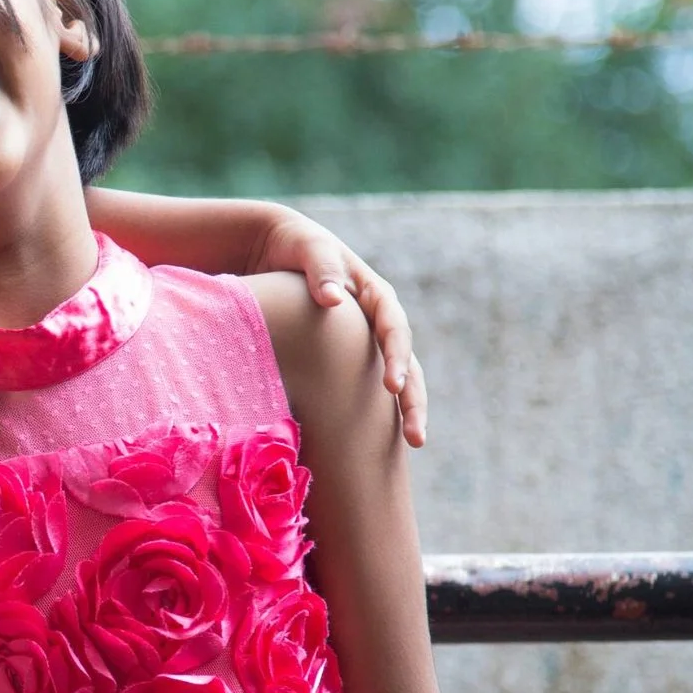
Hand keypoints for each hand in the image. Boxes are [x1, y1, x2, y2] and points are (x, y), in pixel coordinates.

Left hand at [256, 209, 428, 446]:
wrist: (277, 249)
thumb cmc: (294, 247)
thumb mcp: (308, 249)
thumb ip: (320, 268)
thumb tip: (332, 299)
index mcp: (374, 294)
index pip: (393, 328)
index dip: (395, 357)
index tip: (390, 387)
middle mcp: (377, 322)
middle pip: (406, 363)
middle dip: (412, 401)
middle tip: (415, 437)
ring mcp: (365, 343)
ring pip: (395, 380)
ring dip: (404, 413)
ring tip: (414, 445)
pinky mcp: (347, 359)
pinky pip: (364, 388)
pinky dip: (372, 413)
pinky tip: (371, 445)